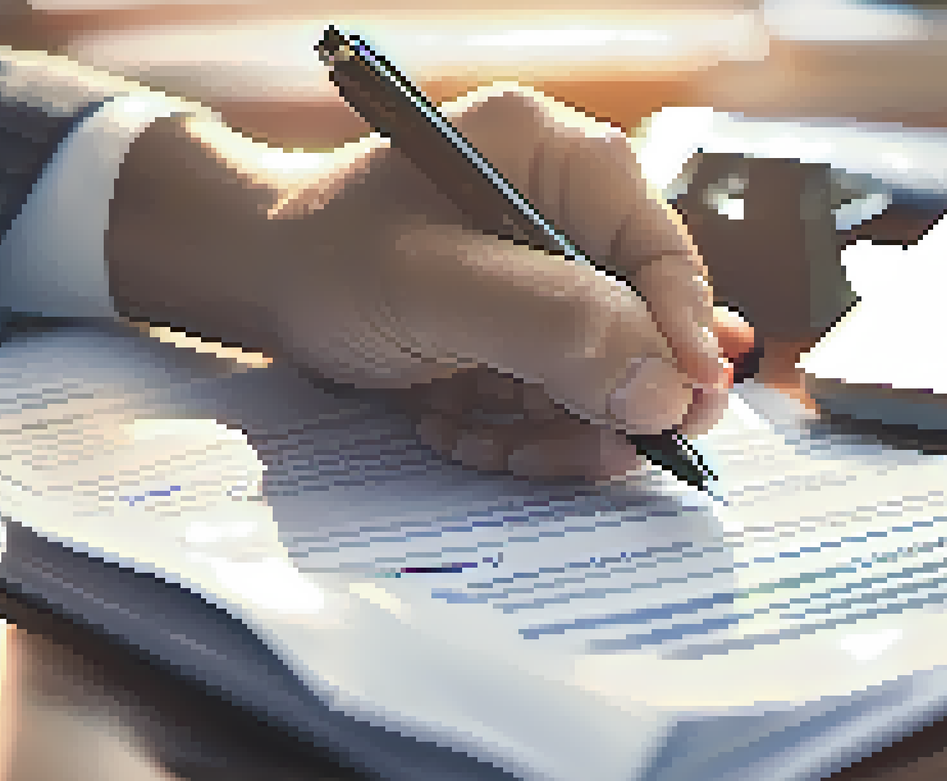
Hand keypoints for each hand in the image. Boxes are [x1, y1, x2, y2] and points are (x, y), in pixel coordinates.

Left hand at [108, 85, 756, 481]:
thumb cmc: (327, 258)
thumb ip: (552, 327)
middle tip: (584, 457)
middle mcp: (564, 209)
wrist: (255, 282)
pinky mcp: (520, 322)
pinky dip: (520, 428)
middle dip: (606, 400)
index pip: (660, 251)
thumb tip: (668, 390)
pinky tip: (461, 430)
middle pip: (642, 323)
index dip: (685, 335)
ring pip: (604, 374)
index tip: (691, 408)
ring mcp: (544, 270)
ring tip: (486, 441)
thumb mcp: (435, 288)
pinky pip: (558, 393)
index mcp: (558, 158)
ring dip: (554, 428)